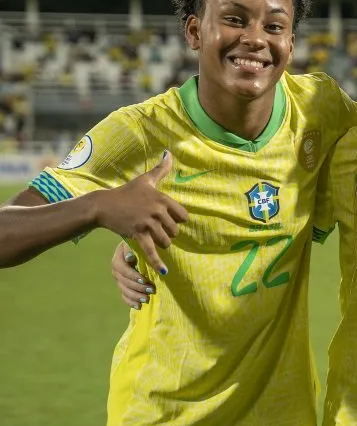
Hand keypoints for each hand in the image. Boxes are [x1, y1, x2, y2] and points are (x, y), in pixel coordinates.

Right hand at [93, 151, 187, 273]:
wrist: (103, 205)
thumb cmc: (126, 192)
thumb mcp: (145, 179)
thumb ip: (161, 168)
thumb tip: (169, 153)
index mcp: (162, 199)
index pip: (183, 216)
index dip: (177, 220)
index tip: (167, 219)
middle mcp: (157, 211)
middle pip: (175, 230)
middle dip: (168, 233)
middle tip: (155, 229)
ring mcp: (147, 223)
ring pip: (166, 241)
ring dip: (162, 243)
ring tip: (152, 238)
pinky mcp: (137, 234)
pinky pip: (151, 250)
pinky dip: (157, 262)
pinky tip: (163, 272)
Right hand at [111, 242, 154, 309]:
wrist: (140, 249)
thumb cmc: (141, 245)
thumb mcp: (137, 244)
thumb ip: (133, 249)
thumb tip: (130, 257)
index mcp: (118, 259)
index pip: (123, 270)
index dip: (133, 276)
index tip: (145, 280)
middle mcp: (116, 270)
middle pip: (124, 282)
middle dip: (138, 287)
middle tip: (152, 290)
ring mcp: (119, 280)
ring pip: (124, 290)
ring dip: (136, 296)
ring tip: (147, 299)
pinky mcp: (123, 286)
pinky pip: (124, 296)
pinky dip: (131, 302)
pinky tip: (139, 306)